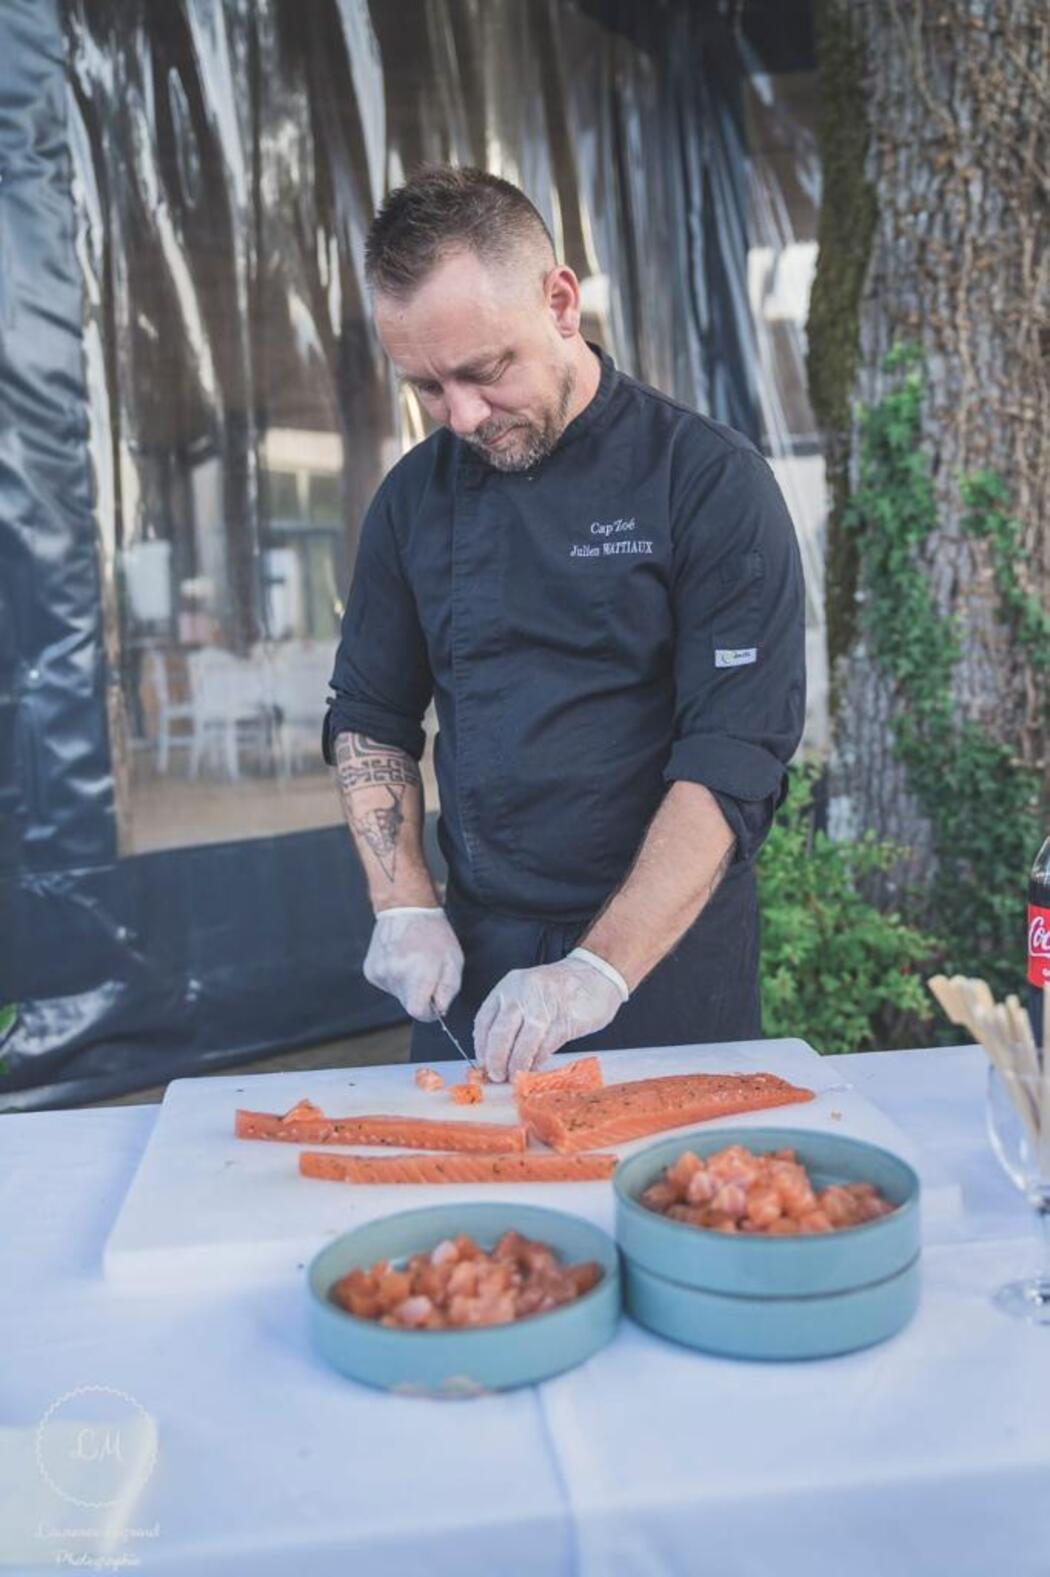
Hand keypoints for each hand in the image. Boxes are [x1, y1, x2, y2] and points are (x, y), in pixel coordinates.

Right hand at [362, 906, 463, 1020]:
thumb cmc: (434, 933)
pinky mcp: (370, 970)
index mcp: (416, 976)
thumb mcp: (453, 960)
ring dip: (407, 984)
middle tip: (426, 972)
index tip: (435, 999)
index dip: (430, 1010)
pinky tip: (400, 959)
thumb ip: (448, 990)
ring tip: (412, 961)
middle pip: (408, 1004)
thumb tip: (439, 1010)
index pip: (419, 1013)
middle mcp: (394, 977)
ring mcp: (379, 973)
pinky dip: (395, 977)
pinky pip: (387, 984)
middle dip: (419, 995)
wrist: (405, 907)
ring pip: (397, 994)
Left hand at [474, 953, 625, 1081]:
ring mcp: (543, 1007)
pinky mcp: (564, 1020)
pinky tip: (534, 1067)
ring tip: (514, 1078)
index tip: (483, 1063)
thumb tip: (496, 1053)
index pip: (484, 1021)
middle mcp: (521, 995)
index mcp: (508, 987)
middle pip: (499, 1035)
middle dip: (495, 1061)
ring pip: (522, 1044)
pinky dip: (537, 1061)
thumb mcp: (527, 992)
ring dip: (516, 1066)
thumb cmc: (559, 987)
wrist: (596, 974)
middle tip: (496, 1076)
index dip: (481, 1047)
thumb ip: (511, 1017)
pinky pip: (545, 1047)